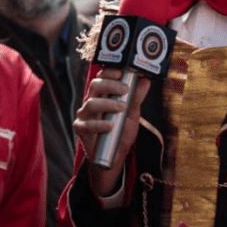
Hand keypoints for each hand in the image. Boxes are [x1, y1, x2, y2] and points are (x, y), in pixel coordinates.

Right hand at [73, 67, 150, 196]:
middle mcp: (91, 101)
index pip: (102, 77)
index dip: (109, 72)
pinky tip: (109, 126)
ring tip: (122, 108)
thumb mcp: (132, 113)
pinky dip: (99, 124)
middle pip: (95, 86)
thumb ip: (137, 97)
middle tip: (125, 90)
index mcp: (102, 94)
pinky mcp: (80, 128)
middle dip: (110, 85)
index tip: (120, 72)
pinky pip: (86, 124)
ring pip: (90, 103)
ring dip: (107, 104)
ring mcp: (84, 114)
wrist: (115, 154)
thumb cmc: (121, 130)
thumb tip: (146, 80)